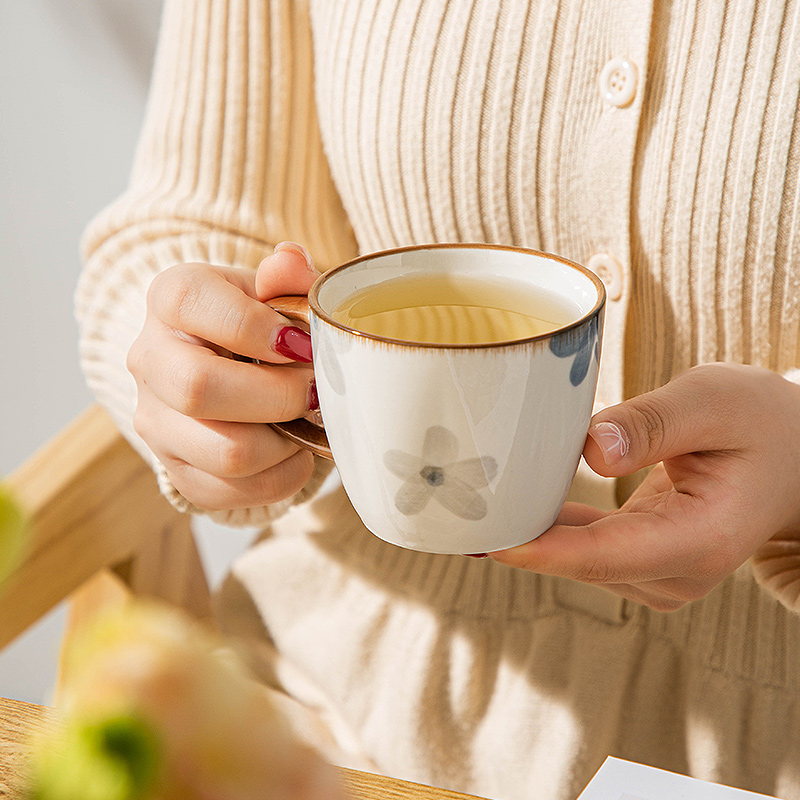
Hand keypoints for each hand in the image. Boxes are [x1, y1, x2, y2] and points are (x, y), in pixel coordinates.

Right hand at [128, 242, 318, 510]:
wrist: (228, 365)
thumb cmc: (262, 323)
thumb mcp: (277, 290)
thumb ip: (288, 275)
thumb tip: (290, 262)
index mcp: (171, 298)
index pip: (192, 304)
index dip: (256, 328)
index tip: (303, 344)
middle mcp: (150, 359)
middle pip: (199, 389)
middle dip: (278, 396)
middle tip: (314, 391)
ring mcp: (156, 420)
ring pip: (225, 452)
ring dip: (286, 443)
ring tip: (307, 424)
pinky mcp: (175, 470)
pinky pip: (232, 492)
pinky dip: (280, 478)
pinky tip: (293, 450)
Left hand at [490, 363, 799, 611]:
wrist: (791, 456)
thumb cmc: (759, 422)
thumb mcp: (715, 400)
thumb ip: (655, 423)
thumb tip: (591, 450)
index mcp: (703, 539)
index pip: (608, 555)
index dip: (542, 551)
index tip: (486, 539)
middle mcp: (678, 571)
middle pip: (581, 561)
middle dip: (517, 539)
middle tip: (451, 506)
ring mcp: (657, 572)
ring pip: (575, 557)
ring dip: (526, 531)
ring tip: (465, 500)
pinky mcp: (639, 558)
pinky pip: (581, 547)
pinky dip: (545, 527)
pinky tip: (504, 505)